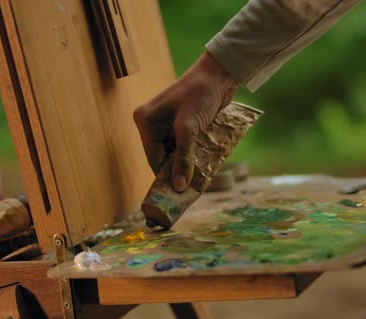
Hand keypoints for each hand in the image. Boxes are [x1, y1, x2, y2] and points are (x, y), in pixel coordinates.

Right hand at [134, 51, 237, 191]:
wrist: (220, 74)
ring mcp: (167, 124)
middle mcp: (152, 123)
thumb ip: (183, 158)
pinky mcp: (181, 125)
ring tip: (200, 179)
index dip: (165, 177)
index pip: (153, 158)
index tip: (177, 196)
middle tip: (191, 189)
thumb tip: (178, 187)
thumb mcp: (188, 128)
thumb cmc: (200, 94)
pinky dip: (192, 155)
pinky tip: (203, 165)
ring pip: (174, 154)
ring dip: (187, 164)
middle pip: (163, 158)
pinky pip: (184, 147)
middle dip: (177, 171)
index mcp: (145, 121)